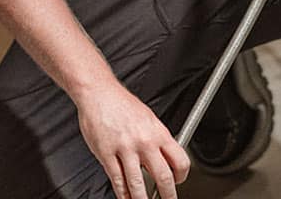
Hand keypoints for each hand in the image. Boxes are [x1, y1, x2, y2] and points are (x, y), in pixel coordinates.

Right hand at [76, 80, 189, 198]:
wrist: (99, 92)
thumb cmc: (121, 103)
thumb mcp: (148, 117)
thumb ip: (156, 139)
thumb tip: (164, 159)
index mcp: (158, 131)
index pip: (180, 160)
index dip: (182, 177)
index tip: (178, 182)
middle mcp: (144, 141)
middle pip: (163, 178)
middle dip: (168, 196)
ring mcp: (125, 149)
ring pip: (138, 186)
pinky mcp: (107, 154)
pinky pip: (118, 182)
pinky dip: (123, 195)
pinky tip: (126, 198)